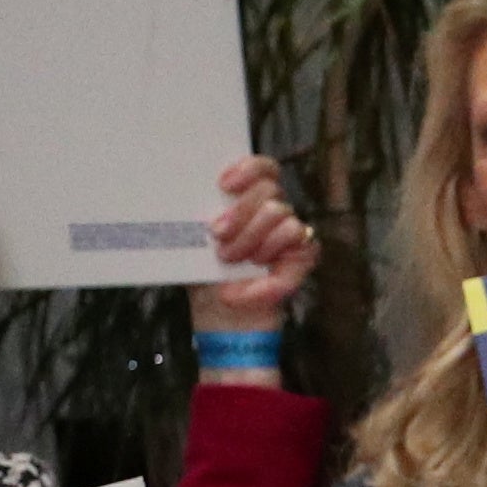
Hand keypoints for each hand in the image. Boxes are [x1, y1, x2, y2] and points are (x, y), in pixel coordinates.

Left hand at [192, 154, 316, 339]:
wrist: (219, 318)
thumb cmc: (205, 274)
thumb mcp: (192, 240)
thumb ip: (197, 214)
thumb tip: (185, 193)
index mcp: (249, 199)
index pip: (264, 168)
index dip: (250, 169)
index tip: (224, 185)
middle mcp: (274, 212)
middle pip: (271, 193)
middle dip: (241, 216)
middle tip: (217, 237)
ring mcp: (291, 235)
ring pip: (283, 219)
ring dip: (252, 242)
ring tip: (229, 261)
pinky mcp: (301, 259)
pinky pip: (298, 251)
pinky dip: (264, 279)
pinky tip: (241, 290)